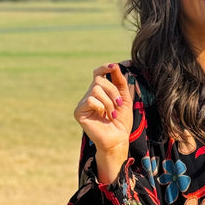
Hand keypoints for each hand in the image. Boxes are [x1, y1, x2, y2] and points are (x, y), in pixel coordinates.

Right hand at [74, 64, 132, 182]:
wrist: (118, 139)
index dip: (104, 68)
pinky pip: (90, 100)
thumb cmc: (121, 122)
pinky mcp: (79, 112)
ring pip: (95, 89)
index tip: (113, 67)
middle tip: (119, 104)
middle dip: (113, 91)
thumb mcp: (125, 99)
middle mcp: (90, 95)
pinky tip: (103, 117)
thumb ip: (120, 82)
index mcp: (100, 91)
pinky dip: (100, 107)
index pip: (98, 73)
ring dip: (108, 102)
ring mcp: (83, 103)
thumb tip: (115, 65)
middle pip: (99, 80)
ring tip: (112, 114)